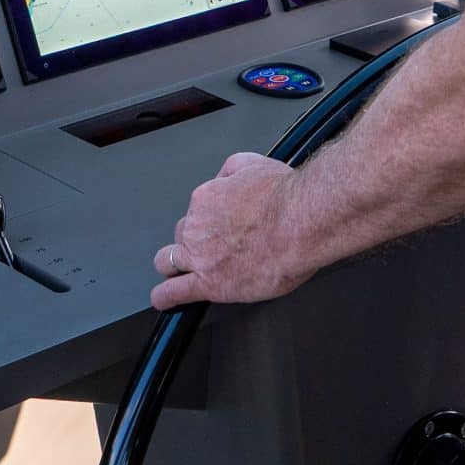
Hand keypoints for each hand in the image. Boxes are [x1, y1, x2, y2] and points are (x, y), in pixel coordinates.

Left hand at [150, 152, 315, 309]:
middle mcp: (197, 228)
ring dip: (174, 266)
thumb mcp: (253, 164)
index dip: (210, 219)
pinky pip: (173, 293)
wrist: (300, 223)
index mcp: (206, 199)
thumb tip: (223, 179)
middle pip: (181, 236)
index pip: (197, 211)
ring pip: (168, 262)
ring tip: (183, 274)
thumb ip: (230, 172)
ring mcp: (199, 257)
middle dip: (193, 241)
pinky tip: (164, 300)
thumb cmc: (285, 196)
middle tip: (213, 247)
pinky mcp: (210, 284)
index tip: (224, 224)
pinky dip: (164, 297)